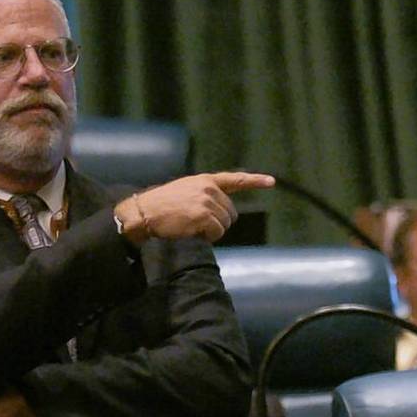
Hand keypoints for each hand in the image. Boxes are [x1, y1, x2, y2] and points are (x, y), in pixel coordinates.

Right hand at [118, 171, 274, 244]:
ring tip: (192, 226)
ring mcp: (207, 201)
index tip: (272, 182)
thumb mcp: (186, 190)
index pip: (235, 179)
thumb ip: (205, 195)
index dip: (255, 181)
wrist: (144, 211)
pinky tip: (193, 232)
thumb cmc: (162, 205)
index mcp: (205, 180)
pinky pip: (217, 233)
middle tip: (199, 223)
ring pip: (225, 224)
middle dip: (219, 222)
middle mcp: (209, 188)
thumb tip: (222, 211)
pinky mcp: (204, 215)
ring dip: (212, 231)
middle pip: (231, 212)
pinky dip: (209, 237)